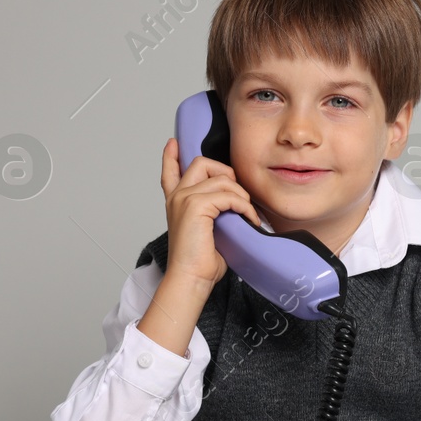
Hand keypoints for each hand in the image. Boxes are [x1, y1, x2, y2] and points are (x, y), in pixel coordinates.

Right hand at [158, 137, 264, 286]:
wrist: (191, 277)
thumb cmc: (201, 262)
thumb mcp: (209, 231)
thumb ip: (214, 212)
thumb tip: (235, 207)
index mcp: (176, 202)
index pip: (170, 171)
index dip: (172, 155)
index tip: (174, 143)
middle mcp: (177, 196)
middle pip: (202, 162)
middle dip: (227, 173)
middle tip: (239, 197)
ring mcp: (184, 198)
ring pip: (221, 178)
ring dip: (242, 195)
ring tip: (248, 215)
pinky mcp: (195, 205)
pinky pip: (230, 195)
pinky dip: (245, 207)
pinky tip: (250, 220)